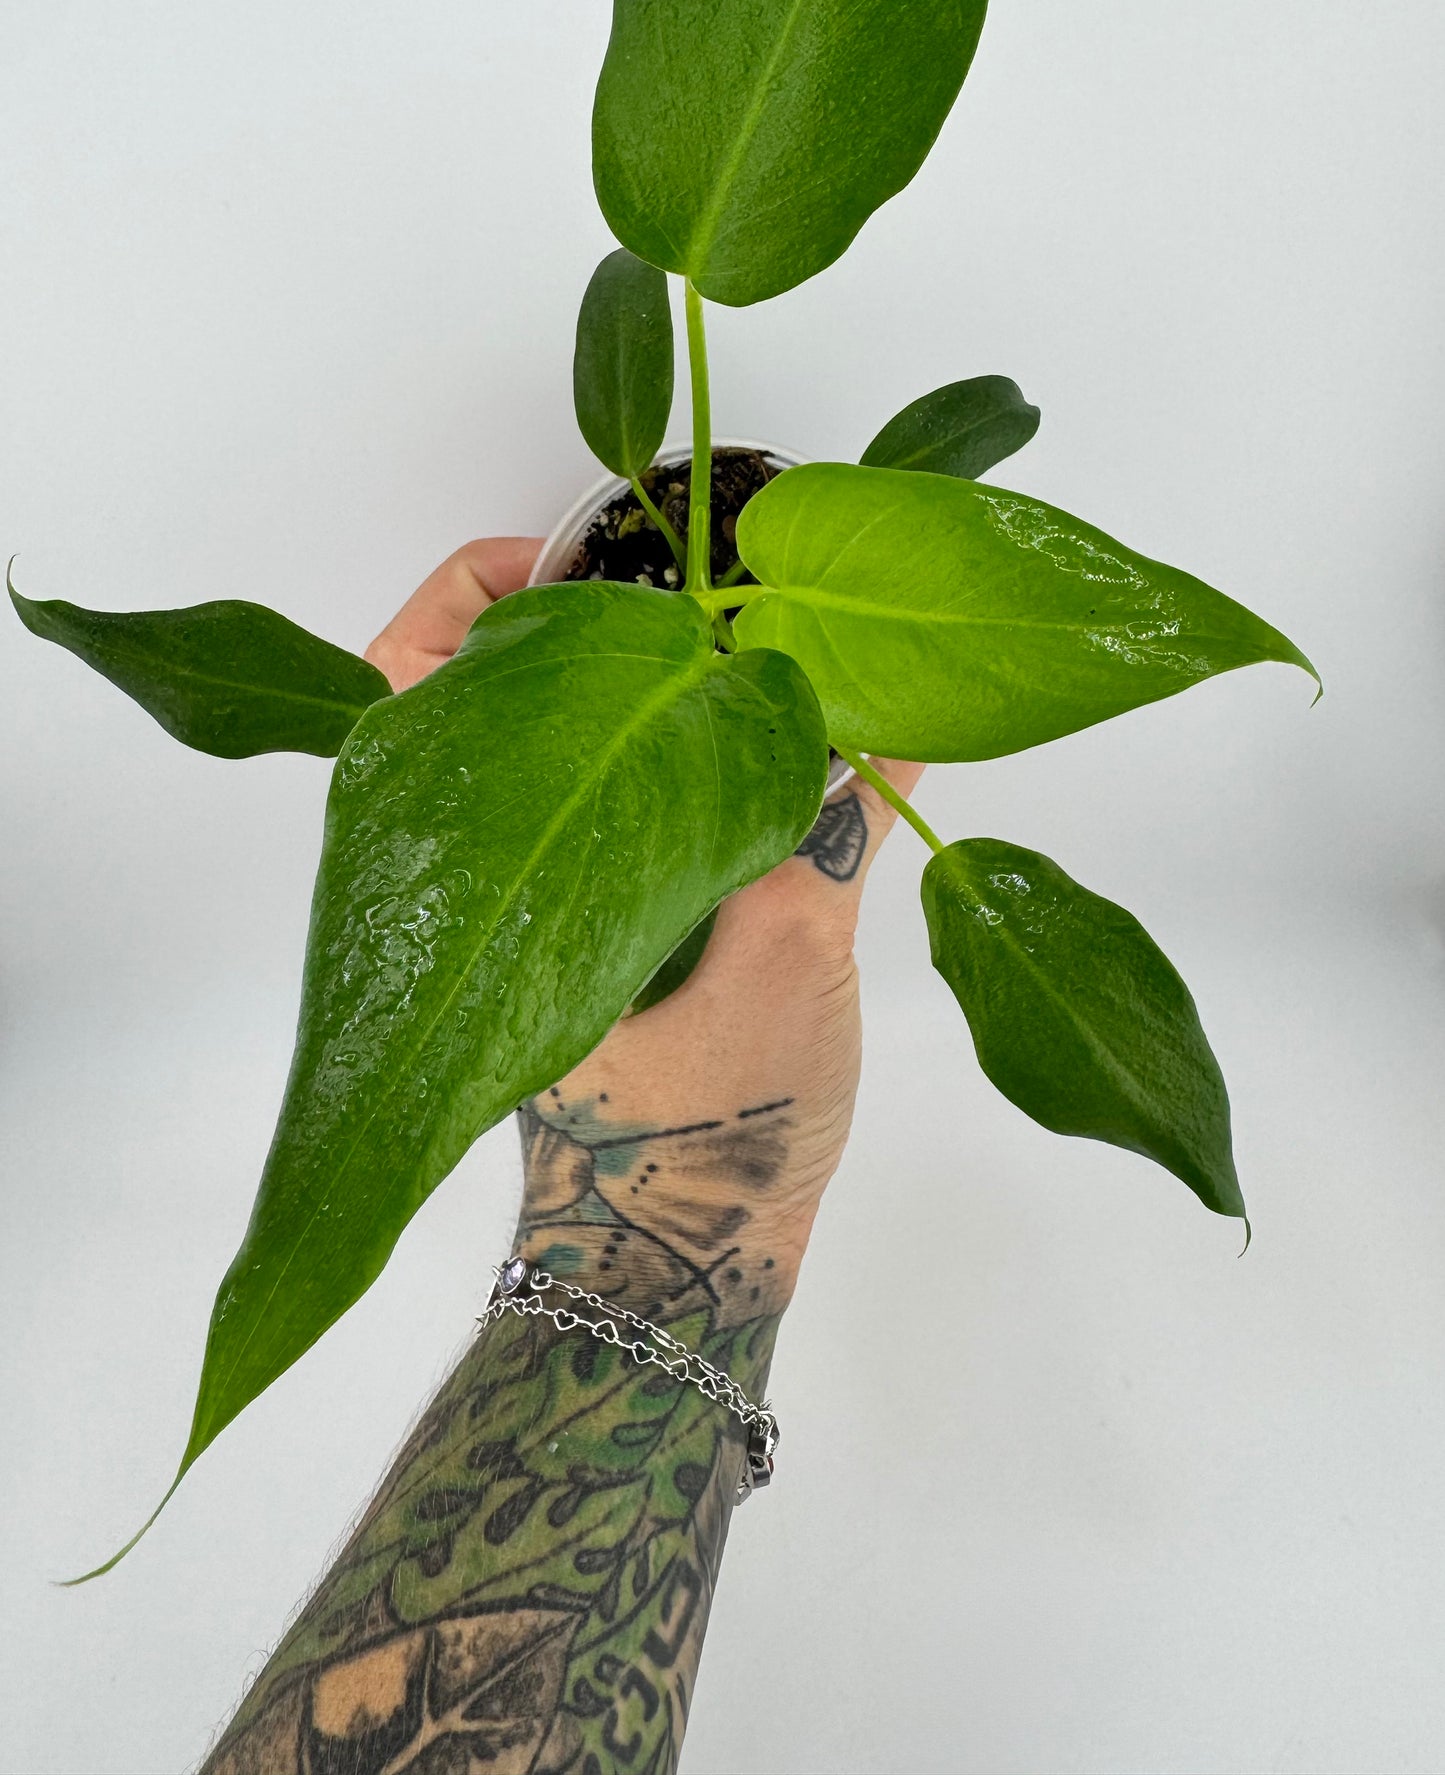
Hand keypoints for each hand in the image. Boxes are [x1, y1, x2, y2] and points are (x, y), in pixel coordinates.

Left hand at [368, 539, 922, 1322]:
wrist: (685, 1281)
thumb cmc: (701, 1138)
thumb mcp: (779, 961)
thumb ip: (821, 820)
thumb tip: (880, 703)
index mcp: (489, 861)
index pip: (414, 674)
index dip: (475, 588)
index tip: (570, 552)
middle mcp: (500, 871)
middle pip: (504, 692)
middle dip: (595, 616)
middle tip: (700, 578)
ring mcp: (555, 905)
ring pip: (577, 750)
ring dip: (651, 684)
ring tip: (757, 637)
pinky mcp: (616, 939)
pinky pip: (646, 813)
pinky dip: (710, 758)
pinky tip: (804, 737)